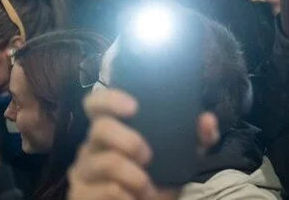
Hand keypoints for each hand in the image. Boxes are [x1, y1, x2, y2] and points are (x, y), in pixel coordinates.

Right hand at [68, 88, 218, 199]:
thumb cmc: (158, 176)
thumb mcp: (181, 157)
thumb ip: (197, 138)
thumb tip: (207, 120)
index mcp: (113, 128)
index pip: (97, 103)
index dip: (111, 99)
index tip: (134, 107)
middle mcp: (93, 145)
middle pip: (99, 129)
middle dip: (129, 141)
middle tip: (149, 157)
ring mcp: (84, 171)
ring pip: (104, 163)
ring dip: (134, 177)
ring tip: (148, 189)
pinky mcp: (81, 194)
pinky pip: (105, 191)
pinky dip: (126, 196)